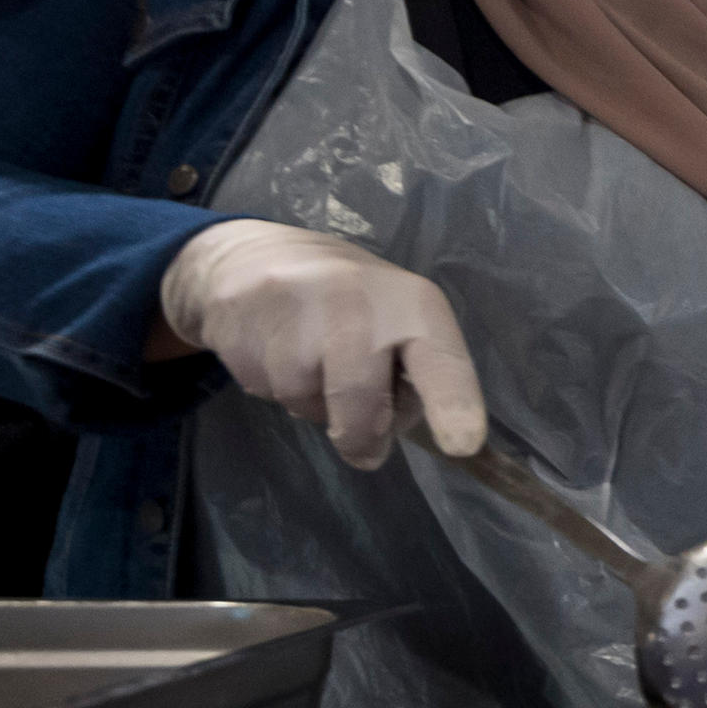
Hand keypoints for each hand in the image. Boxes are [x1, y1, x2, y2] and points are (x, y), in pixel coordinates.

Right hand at [158, 219, 484, 469]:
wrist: (254, 256)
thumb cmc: (351, 306)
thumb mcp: (398, 325)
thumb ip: (408, 379)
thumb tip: (387, 435)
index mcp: (413, 305)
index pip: (441, 360)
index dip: (453, 403)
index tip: (463, 445)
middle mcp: (357, 301)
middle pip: (360, 396)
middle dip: (361, 436)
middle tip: (365, 451)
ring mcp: (295, 308)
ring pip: (305, 399)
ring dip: (312, 404)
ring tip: (312, 366)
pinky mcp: (243, 322)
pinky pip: (265, 388)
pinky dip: (275, 388)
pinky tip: (275, 352)